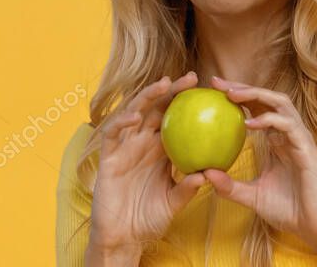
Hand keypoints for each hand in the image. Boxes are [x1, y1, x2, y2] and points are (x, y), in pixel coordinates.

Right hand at [87, 72, 206, 255]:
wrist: (122, 238)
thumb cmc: (149, 219)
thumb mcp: (173, 203)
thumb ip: (187, 188)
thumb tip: (207, 174)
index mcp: (160, 151)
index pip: (175, 120)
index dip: (188, 104)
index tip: (209, 93)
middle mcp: (142, 144)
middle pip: (156, 109)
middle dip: (171, 90)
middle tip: (191, 79)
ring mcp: (124, 148)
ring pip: (134, 113)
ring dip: (147, 96)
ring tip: (164, 85)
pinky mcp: (107, 157)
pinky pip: (113, 134)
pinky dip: (122, 122)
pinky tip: (136, 117)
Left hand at [203, 76, 316, 249]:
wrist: (314, 227)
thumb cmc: (287, 210)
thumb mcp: (251, 196)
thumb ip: (230, 186)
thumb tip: (204, 174)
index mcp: (277, 141)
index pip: (257, 108)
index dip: (238, 96)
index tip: (213, 90)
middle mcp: (288, 134)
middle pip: (267, 99)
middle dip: (243, 87)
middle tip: (217, 83)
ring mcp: (299, 139)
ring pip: (281, 103)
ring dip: (256, 94)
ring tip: (233, 95)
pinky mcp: (307, 148)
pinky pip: (289, 125)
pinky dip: (269, 119)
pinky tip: (249, 123)